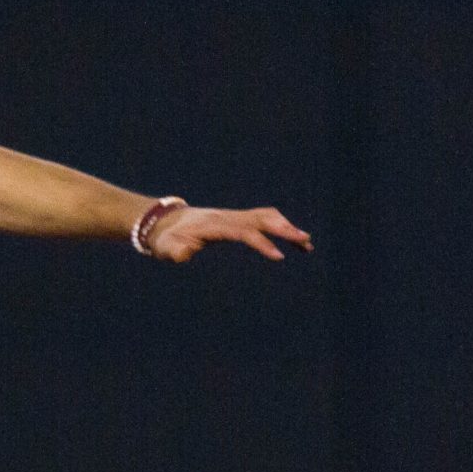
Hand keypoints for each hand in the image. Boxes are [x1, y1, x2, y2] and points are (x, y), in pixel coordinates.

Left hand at [147, 204, 310, 263]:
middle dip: (283, 230)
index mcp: (214, 225)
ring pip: (266, 216)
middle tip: (305, 241)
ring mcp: (234, 215)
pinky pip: (263, 218)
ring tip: (306, 244)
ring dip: (287, 227)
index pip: (244, 232)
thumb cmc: (167, 239)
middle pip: (260, 219)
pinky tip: (294, 239)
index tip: (279, 256)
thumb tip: (188, 251)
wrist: (165, 221)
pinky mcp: (238, 218)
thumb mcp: (166, 247)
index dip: (261, 243)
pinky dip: (280, 225)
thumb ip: (175, 251)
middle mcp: (228, 217)